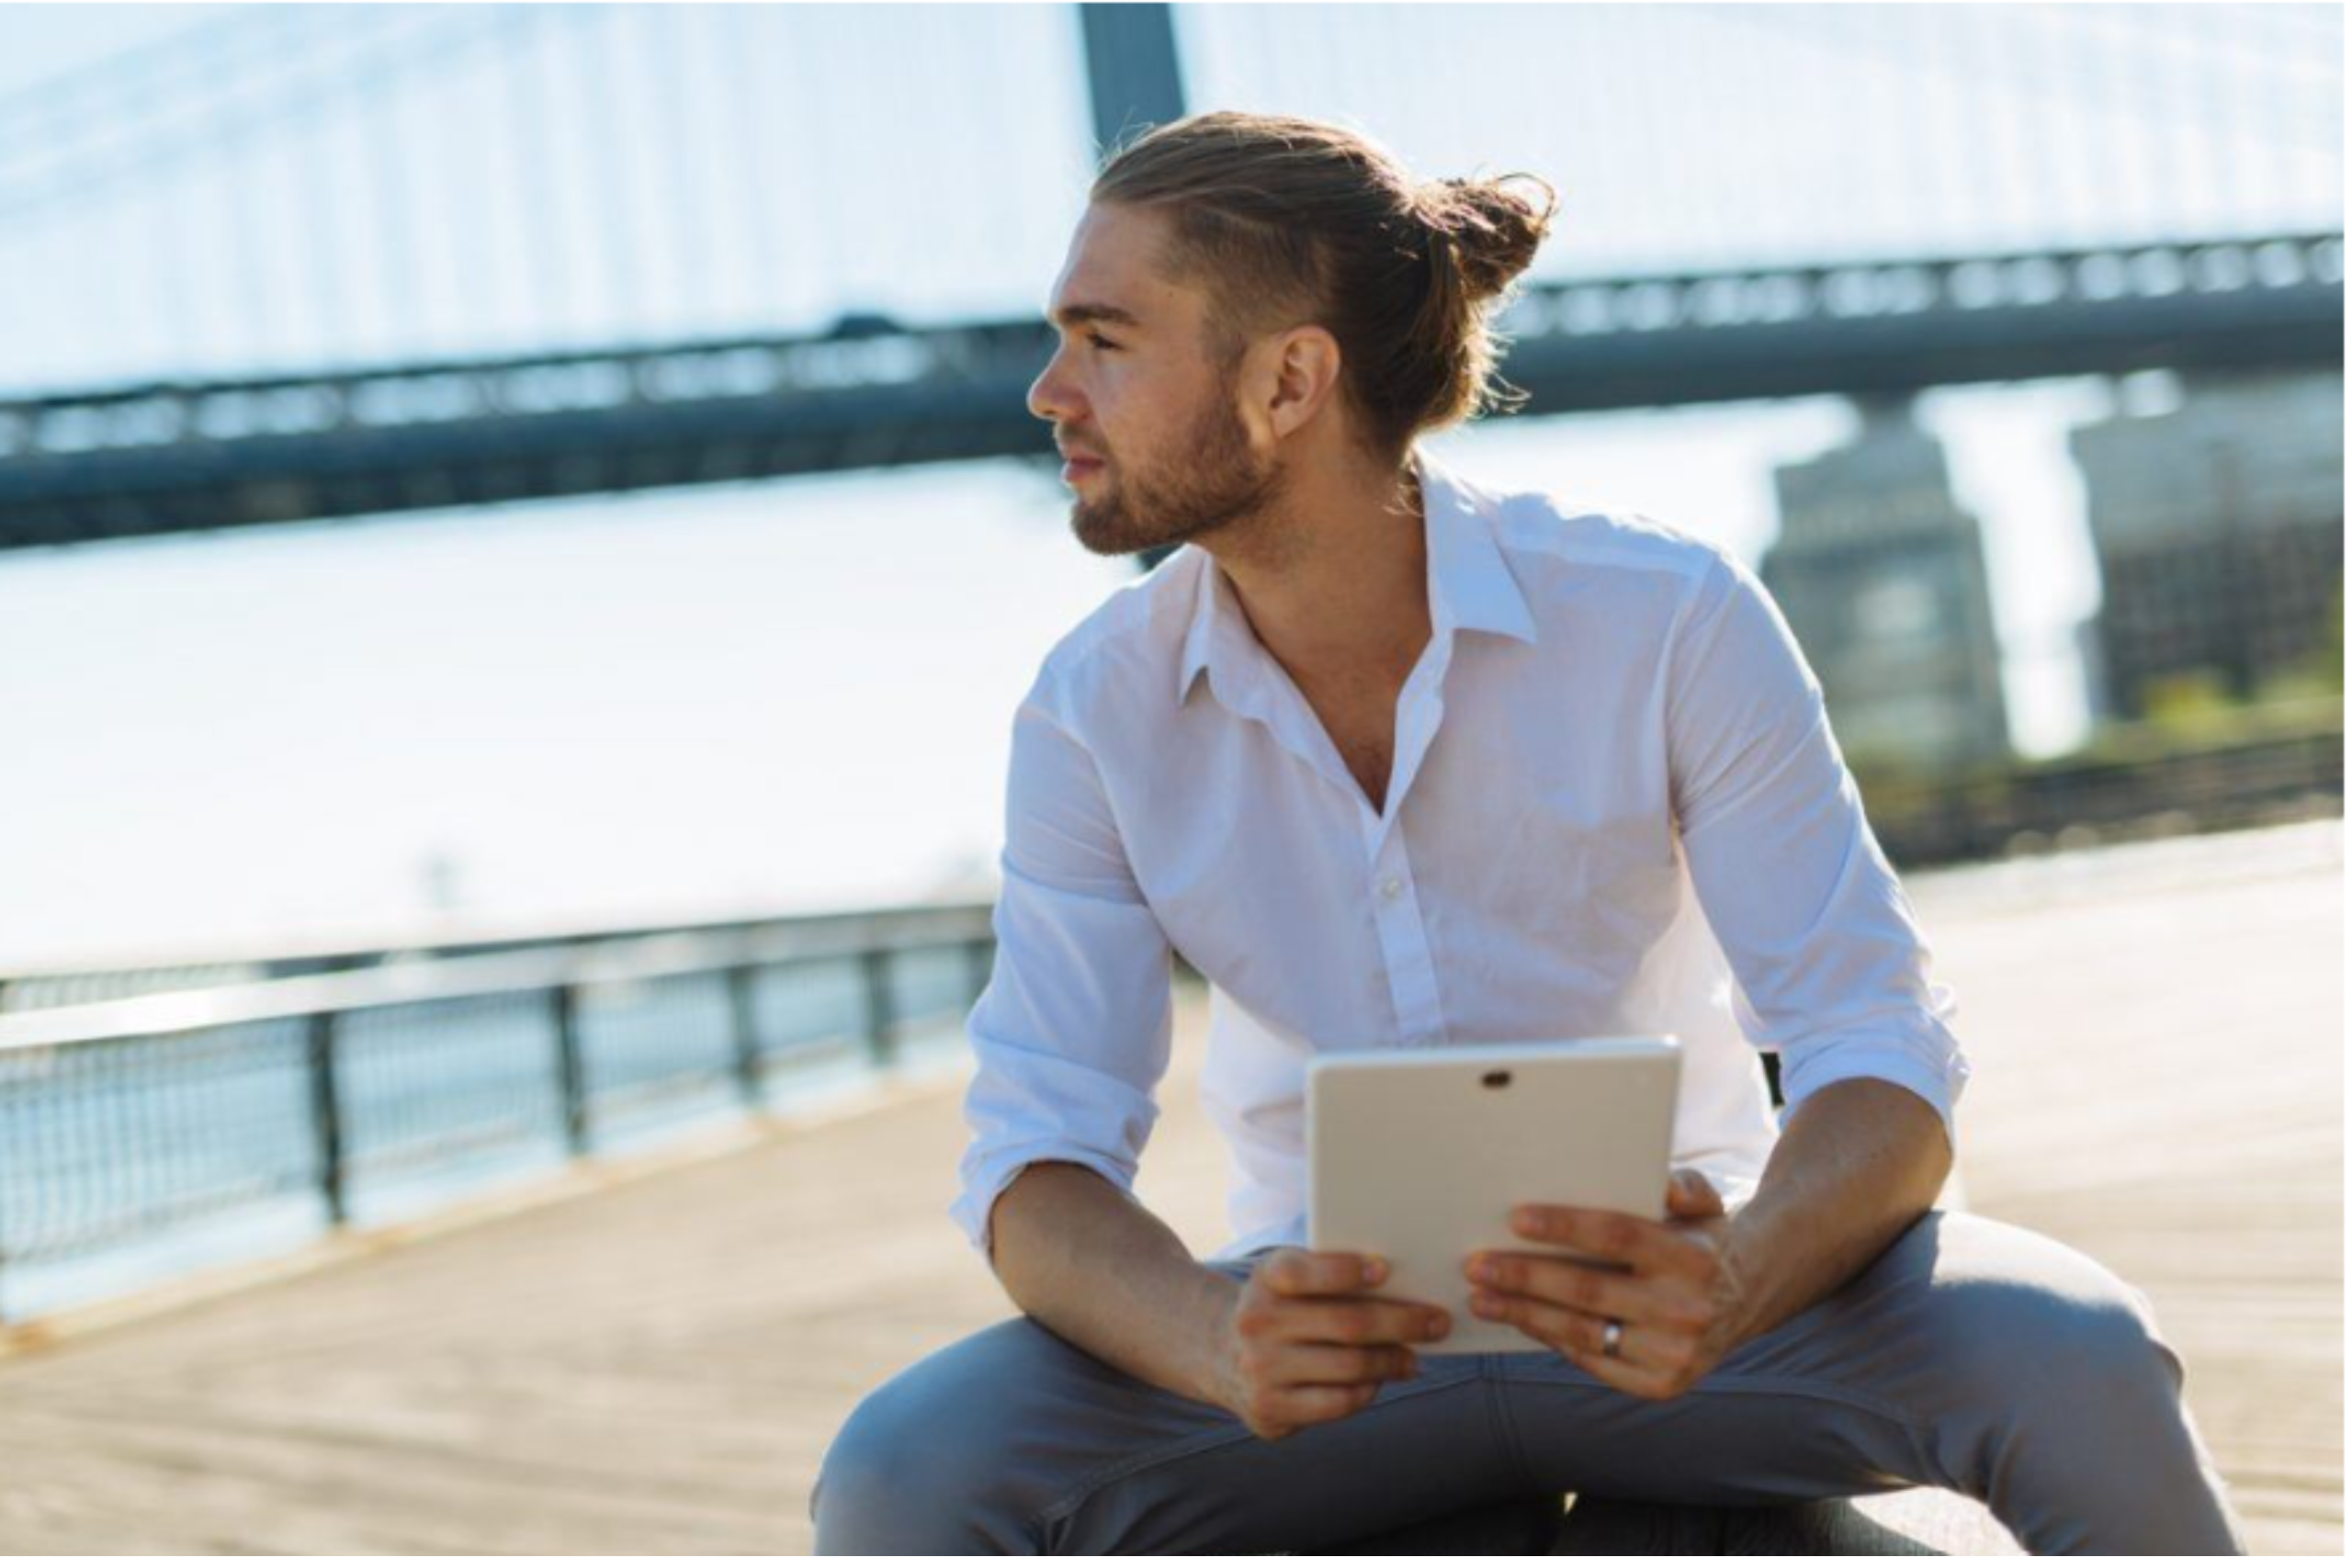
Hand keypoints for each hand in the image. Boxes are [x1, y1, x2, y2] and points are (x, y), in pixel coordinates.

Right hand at [1212, 1248, 1452, 1440]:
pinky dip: (1367, 1392)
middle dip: (1403, 1323)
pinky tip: (1379, 1380)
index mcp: (1266, 1279)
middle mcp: (1257, 1323)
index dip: (1346, 1271)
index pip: (1306, 1273)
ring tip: (1414, 1357)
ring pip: (1350, 1369)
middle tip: (1438, 1322)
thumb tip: (1406, 1289)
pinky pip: (1337, 1403)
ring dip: (1392, 1362)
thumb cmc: (1279, 1305)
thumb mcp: (1290, 1277)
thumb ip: (1331, 1274)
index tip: (1385, 1270)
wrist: (1217, 1350)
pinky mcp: (1270, 1410)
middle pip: (1347, 1325)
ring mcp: (1261, 1371)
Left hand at [1463, 1168, 1748, 1399]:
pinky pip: (1592, 1361)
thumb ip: (1684, 1185)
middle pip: (1590, 1289)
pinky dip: (1551, 1339)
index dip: (1565, 1226)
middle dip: (1525, 1276)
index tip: (1515, 1218)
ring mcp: (1674, 1354)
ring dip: (1524, 1314)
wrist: (1747, 1298)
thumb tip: (1662, 1186)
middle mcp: (1686, 1310)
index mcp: (1694, 1257)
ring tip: (1481, 1297)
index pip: (1619, 1236)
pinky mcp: (1660, 1385)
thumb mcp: (1706, 1203)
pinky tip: (1519, 1320)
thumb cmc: (1702, 1240)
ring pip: (1583, 1332)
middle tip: (1476, 1264)